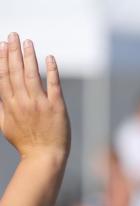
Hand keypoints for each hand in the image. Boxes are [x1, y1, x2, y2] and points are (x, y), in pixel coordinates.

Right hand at [0, 32, 70, 162]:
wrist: (44, 157)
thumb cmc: (26, 143)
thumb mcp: (5, 125)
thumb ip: (0, 107)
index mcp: (10, 105)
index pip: (4, 76)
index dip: (2, 59)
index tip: (2, 44)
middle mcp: (23, 102)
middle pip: (16, 72)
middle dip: (13, 52)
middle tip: (13, 35)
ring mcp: (40, 104)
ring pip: (32, 75)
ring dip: (29, 57)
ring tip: (27, 42)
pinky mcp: (56, 108)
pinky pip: (54, 85)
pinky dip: (52, 71)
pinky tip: (49, 58)